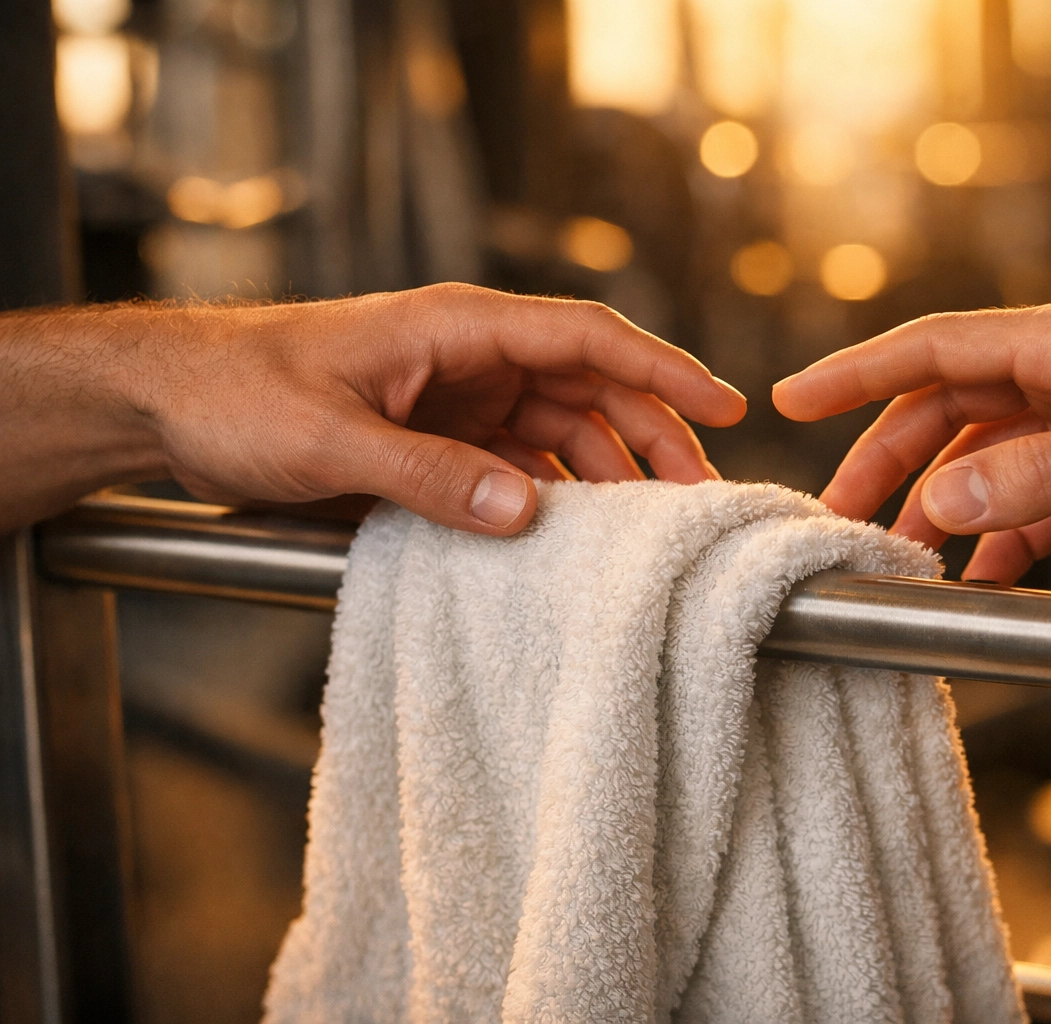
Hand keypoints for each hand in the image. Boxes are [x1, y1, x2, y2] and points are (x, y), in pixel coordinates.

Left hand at [0, 284, 744, 533]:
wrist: (165, 404)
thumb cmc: (236, 393)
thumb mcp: (331, 440)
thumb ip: (430, 477)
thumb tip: (528, 511)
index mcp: (456, 326)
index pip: (586, 337)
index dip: (663, 370)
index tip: (723, 409)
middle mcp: (470, 355)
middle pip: (590, 388)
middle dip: (651, 436)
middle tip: (696, 496)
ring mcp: (457, 396)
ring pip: (561, 429)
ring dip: (607, 472)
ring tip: (646, 527)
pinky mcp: (438, 436)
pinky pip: (517, 462)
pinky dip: (551, 494)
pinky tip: (572, 533)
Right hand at [773, 298, 1050, 583]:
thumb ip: (1041, 477)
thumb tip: (943, 499)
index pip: (937, 349)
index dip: (859, 374)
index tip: (795, 398)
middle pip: (952, 411)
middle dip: (892, 459)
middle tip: (844, 513)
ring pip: (992, 463)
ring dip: (949, 507)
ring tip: (907, 557)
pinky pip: (1042, 505)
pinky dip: (1009, 539)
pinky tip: (989, 577)